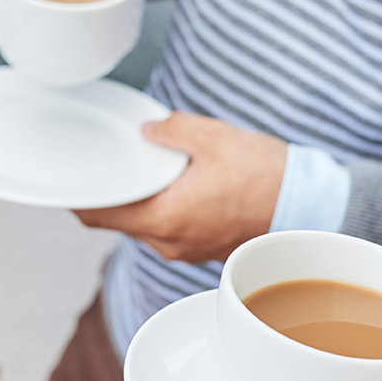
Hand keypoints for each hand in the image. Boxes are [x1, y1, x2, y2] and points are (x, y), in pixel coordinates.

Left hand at [74, 112, 284, 264]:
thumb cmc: (266, 177)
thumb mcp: (213, 137)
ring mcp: (187, 250)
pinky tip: (180, 183)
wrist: (310, 207)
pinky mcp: (204, 248)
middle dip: (114, 193)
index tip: (71, 178)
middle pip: (120, 220)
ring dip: (142, 200)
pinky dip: (166, 208)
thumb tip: (148, 131)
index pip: (97, 215)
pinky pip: (171, 229)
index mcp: (164, 218)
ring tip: (152, 168)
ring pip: (145, 225)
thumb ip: (171, 130)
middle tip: (114, 162)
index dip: (77, 198)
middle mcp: (169, 242)